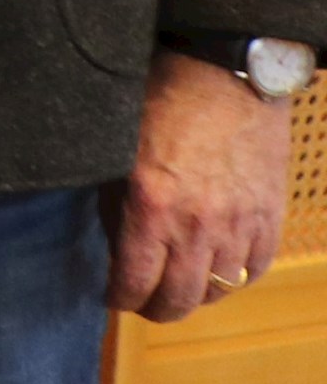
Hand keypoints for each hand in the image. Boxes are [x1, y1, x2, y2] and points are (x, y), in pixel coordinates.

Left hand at [111, 53, 291, 321]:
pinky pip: (255, 269)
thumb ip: (115, 208)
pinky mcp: (269, 216)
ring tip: (181, 285)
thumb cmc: (159, 103)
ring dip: (196, 294)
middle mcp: (196, 225)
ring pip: (219, 290)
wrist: (224, 75)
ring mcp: (239, 224)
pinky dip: (235, 277)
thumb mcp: (116, 155)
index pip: (133, 282)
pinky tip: (219, 269)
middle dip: (155, 308)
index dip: (119, 298)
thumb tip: (118, 251)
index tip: (114, 296)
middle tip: (145, 301)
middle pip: (178, 300)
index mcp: (150, 208)